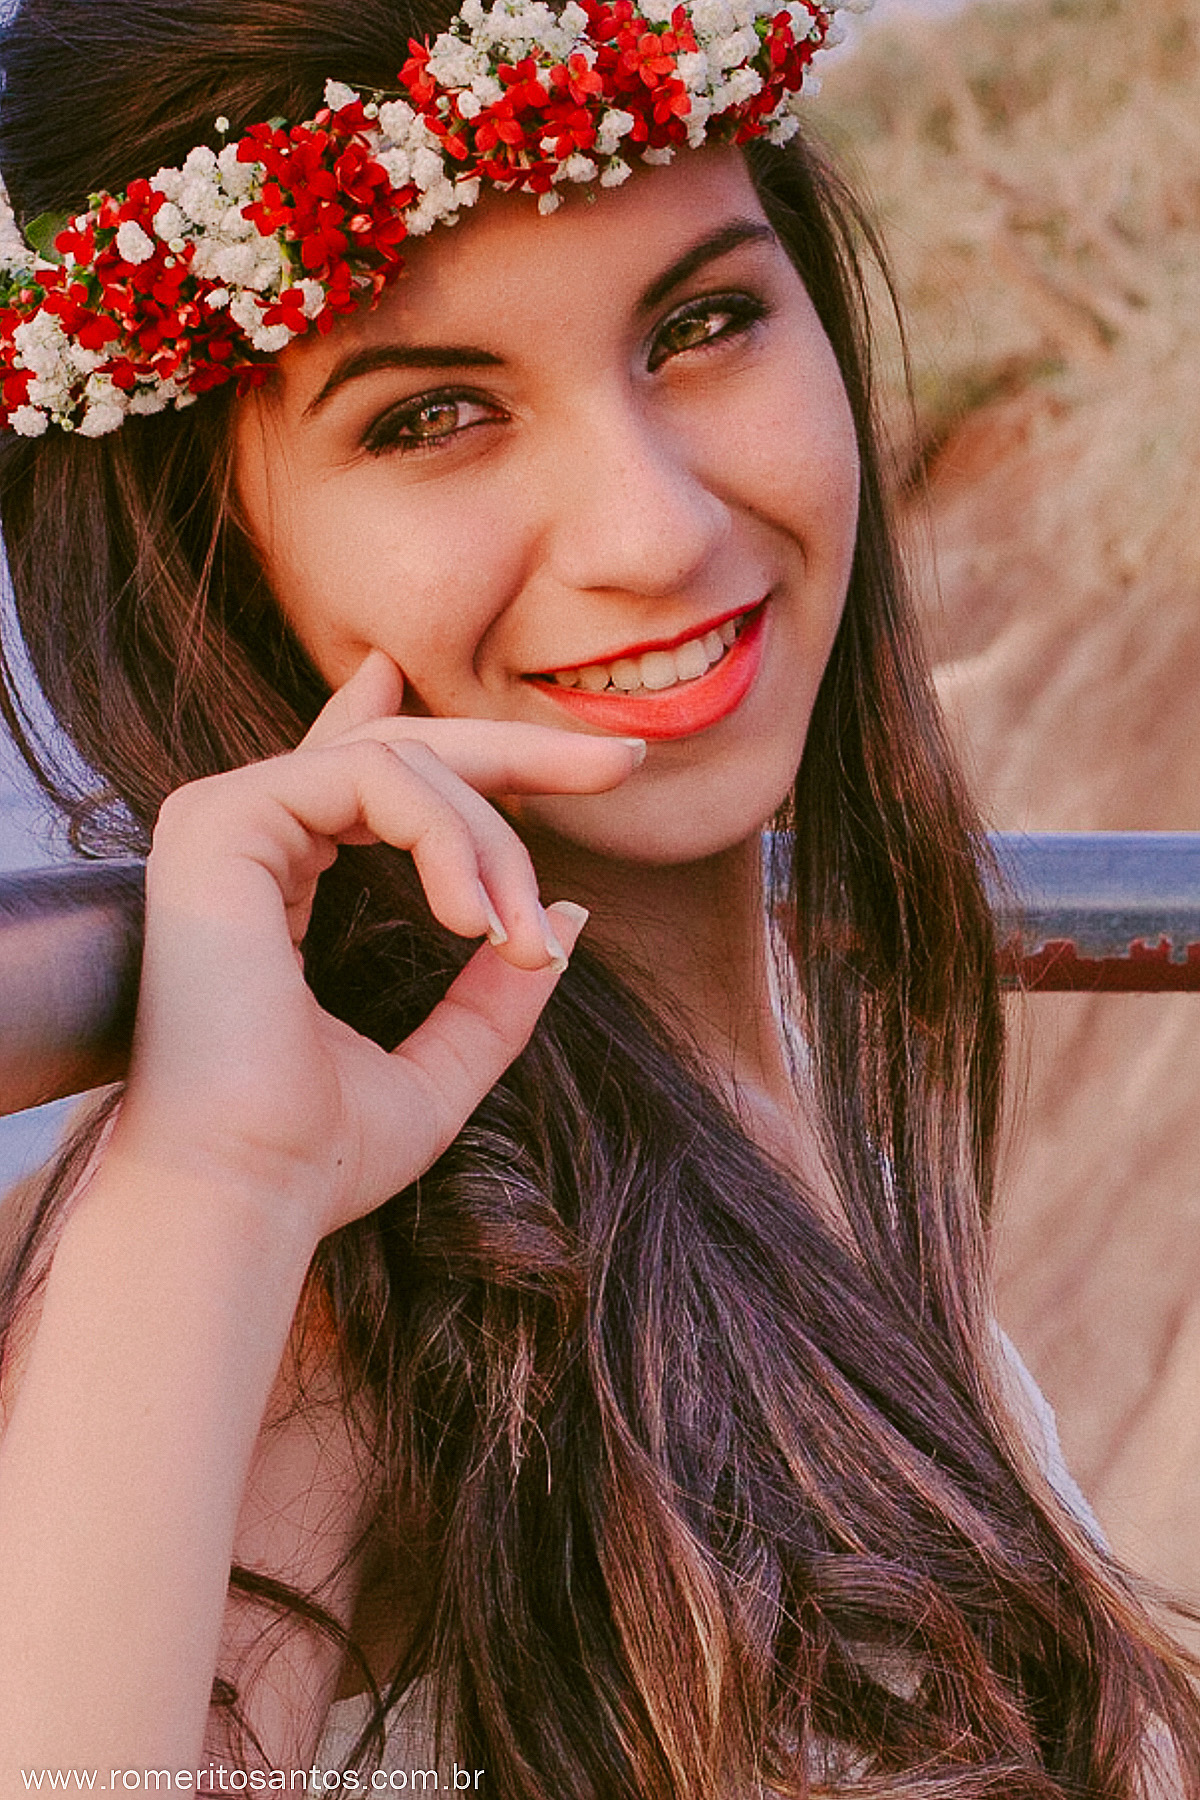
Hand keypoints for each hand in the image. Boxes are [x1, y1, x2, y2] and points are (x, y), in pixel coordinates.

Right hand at [104, 652, 641, 1247]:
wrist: (242, 1195)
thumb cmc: (315, 1156)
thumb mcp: (443, 1068)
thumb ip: (498, 996)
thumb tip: (571, 909)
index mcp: (277, 881)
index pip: (369, 776)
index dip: (462, 751)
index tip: (573, 754)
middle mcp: (245, 838)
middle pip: (401, 748)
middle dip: (522, 749)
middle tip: (622, 764)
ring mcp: (224, 820)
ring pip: (404, 762)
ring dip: (493, 845)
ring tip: (521, 942)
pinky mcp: (222, 818)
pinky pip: (373, 775)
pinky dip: (447, 836)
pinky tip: (474, 923)